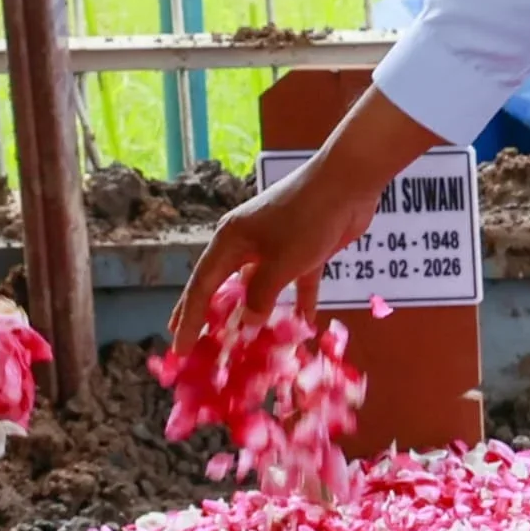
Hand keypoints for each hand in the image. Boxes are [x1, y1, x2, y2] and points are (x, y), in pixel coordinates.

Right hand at [170, 86, 435, 350]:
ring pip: (262, 287)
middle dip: (213, 316)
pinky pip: (297, 283)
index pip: (202, 286)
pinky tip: (304, 326)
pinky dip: (300, 303)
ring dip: (258, 314)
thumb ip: (261, 295)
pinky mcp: (306, 249)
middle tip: (198, 345)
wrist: (349, 182)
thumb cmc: (306, 219)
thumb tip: (248, 322)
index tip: (180, 348)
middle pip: (225, 286)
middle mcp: (248, 243)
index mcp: (230, 240)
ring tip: (247, 343)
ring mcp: (277, 245)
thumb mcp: (280, 262)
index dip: (190, 319)